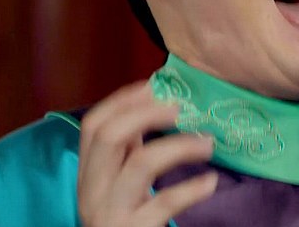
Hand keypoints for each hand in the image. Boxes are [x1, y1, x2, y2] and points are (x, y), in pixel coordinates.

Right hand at [78, 81, 217, 226]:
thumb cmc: (124, 222)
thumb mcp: (117, 185)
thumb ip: (128, 152)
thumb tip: (157, 106)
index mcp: (88, 174)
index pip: (93, 125)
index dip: (124, 99)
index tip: (156, 85)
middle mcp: (92, 190)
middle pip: (108, 135)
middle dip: (147, 113)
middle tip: (183, 108)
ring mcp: (110, 212)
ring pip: (140, 164)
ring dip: (179, 146)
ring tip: (208, 143)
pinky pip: (163, 204)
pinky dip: (190, 190)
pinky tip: (210, 183)